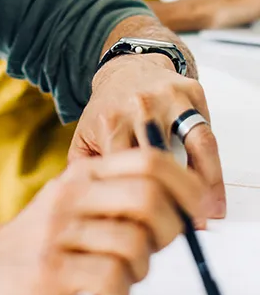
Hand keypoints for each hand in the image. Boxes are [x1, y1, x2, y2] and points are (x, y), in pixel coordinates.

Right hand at [0, 149, 202, 294]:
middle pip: (149, 196)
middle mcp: (71, 194)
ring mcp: (59, 231)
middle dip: (170, 230)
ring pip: (135, 244)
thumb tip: (182, 210)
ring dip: (141, 269)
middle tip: (155, 248)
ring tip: (119, 274)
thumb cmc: (39, 239)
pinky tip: (101, 291)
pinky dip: (118, 292)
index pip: (150, 161)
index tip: (195, 211)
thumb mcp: (75, 201)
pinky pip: (111, 279)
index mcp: (82, 173)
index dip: (186, 185)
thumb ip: (120, 197)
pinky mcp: (51, 269)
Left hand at [69, 52, 224, 219]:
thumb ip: (83, 171)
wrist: (125, 68)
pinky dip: (213, 164)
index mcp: (110, 122)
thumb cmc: (106, 112)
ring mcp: (168, 98)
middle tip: (182, 224)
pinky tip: (212, 189)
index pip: (124, 169)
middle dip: (172, 194)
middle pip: (161, 158)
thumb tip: (88, 211)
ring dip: (204, 181)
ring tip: (207, 210)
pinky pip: (206, 133)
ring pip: (194, 145)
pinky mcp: (191, 92)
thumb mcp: (85, 137)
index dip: (137, 201)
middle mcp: (139, 107)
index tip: (146, 225)